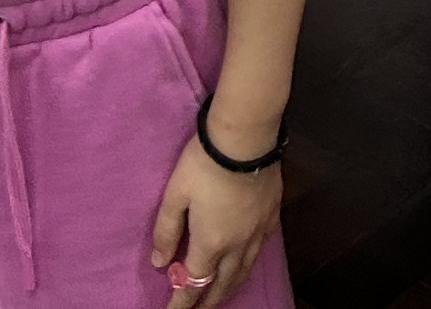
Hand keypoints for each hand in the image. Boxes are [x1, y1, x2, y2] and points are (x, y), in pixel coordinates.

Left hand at [150, 133, 283, 302]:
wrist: (246, 138)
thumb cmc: (204, 164)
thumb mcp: (175, 195)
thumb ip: (166, 230)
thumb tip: (159, 262)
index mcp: (210, 243)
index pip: (193, 284)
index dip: (181, 303)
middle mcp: (236, 246)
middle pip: (222, 286)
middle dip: (207, 302)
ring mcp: (257, 233)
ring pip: (244, 272)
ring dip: (229, 288)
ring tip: (219, 295)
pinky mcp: (271, 217)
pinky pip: (259, 251)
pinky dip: (247, 264)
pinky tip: (244, 260)